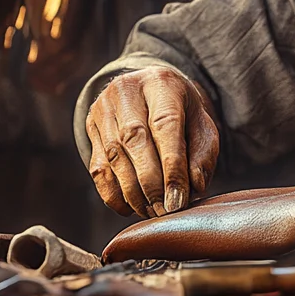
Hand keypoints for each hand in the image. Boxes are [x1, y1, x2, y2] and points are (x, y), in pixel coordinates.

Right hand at [86, 66, 219, 217]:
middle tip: (165, 211)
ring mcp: (104, 109)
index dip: (171, 166)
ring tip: (152, 212)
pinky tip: (130, 208)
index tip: (178, 200)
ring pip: (113, 156)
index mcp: (161, 83)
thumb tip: (195, 185)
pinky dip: (113, 193)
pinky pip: (98, 167)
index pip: (165, 125)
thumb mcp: (201, 122)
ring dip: (133, 192)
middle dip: (151, 183)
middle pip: (135, 140)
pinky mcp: (91, 128)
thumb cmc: (180, 110)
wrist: (147, 87)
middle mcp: (126, 91)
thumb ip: (203, 152)